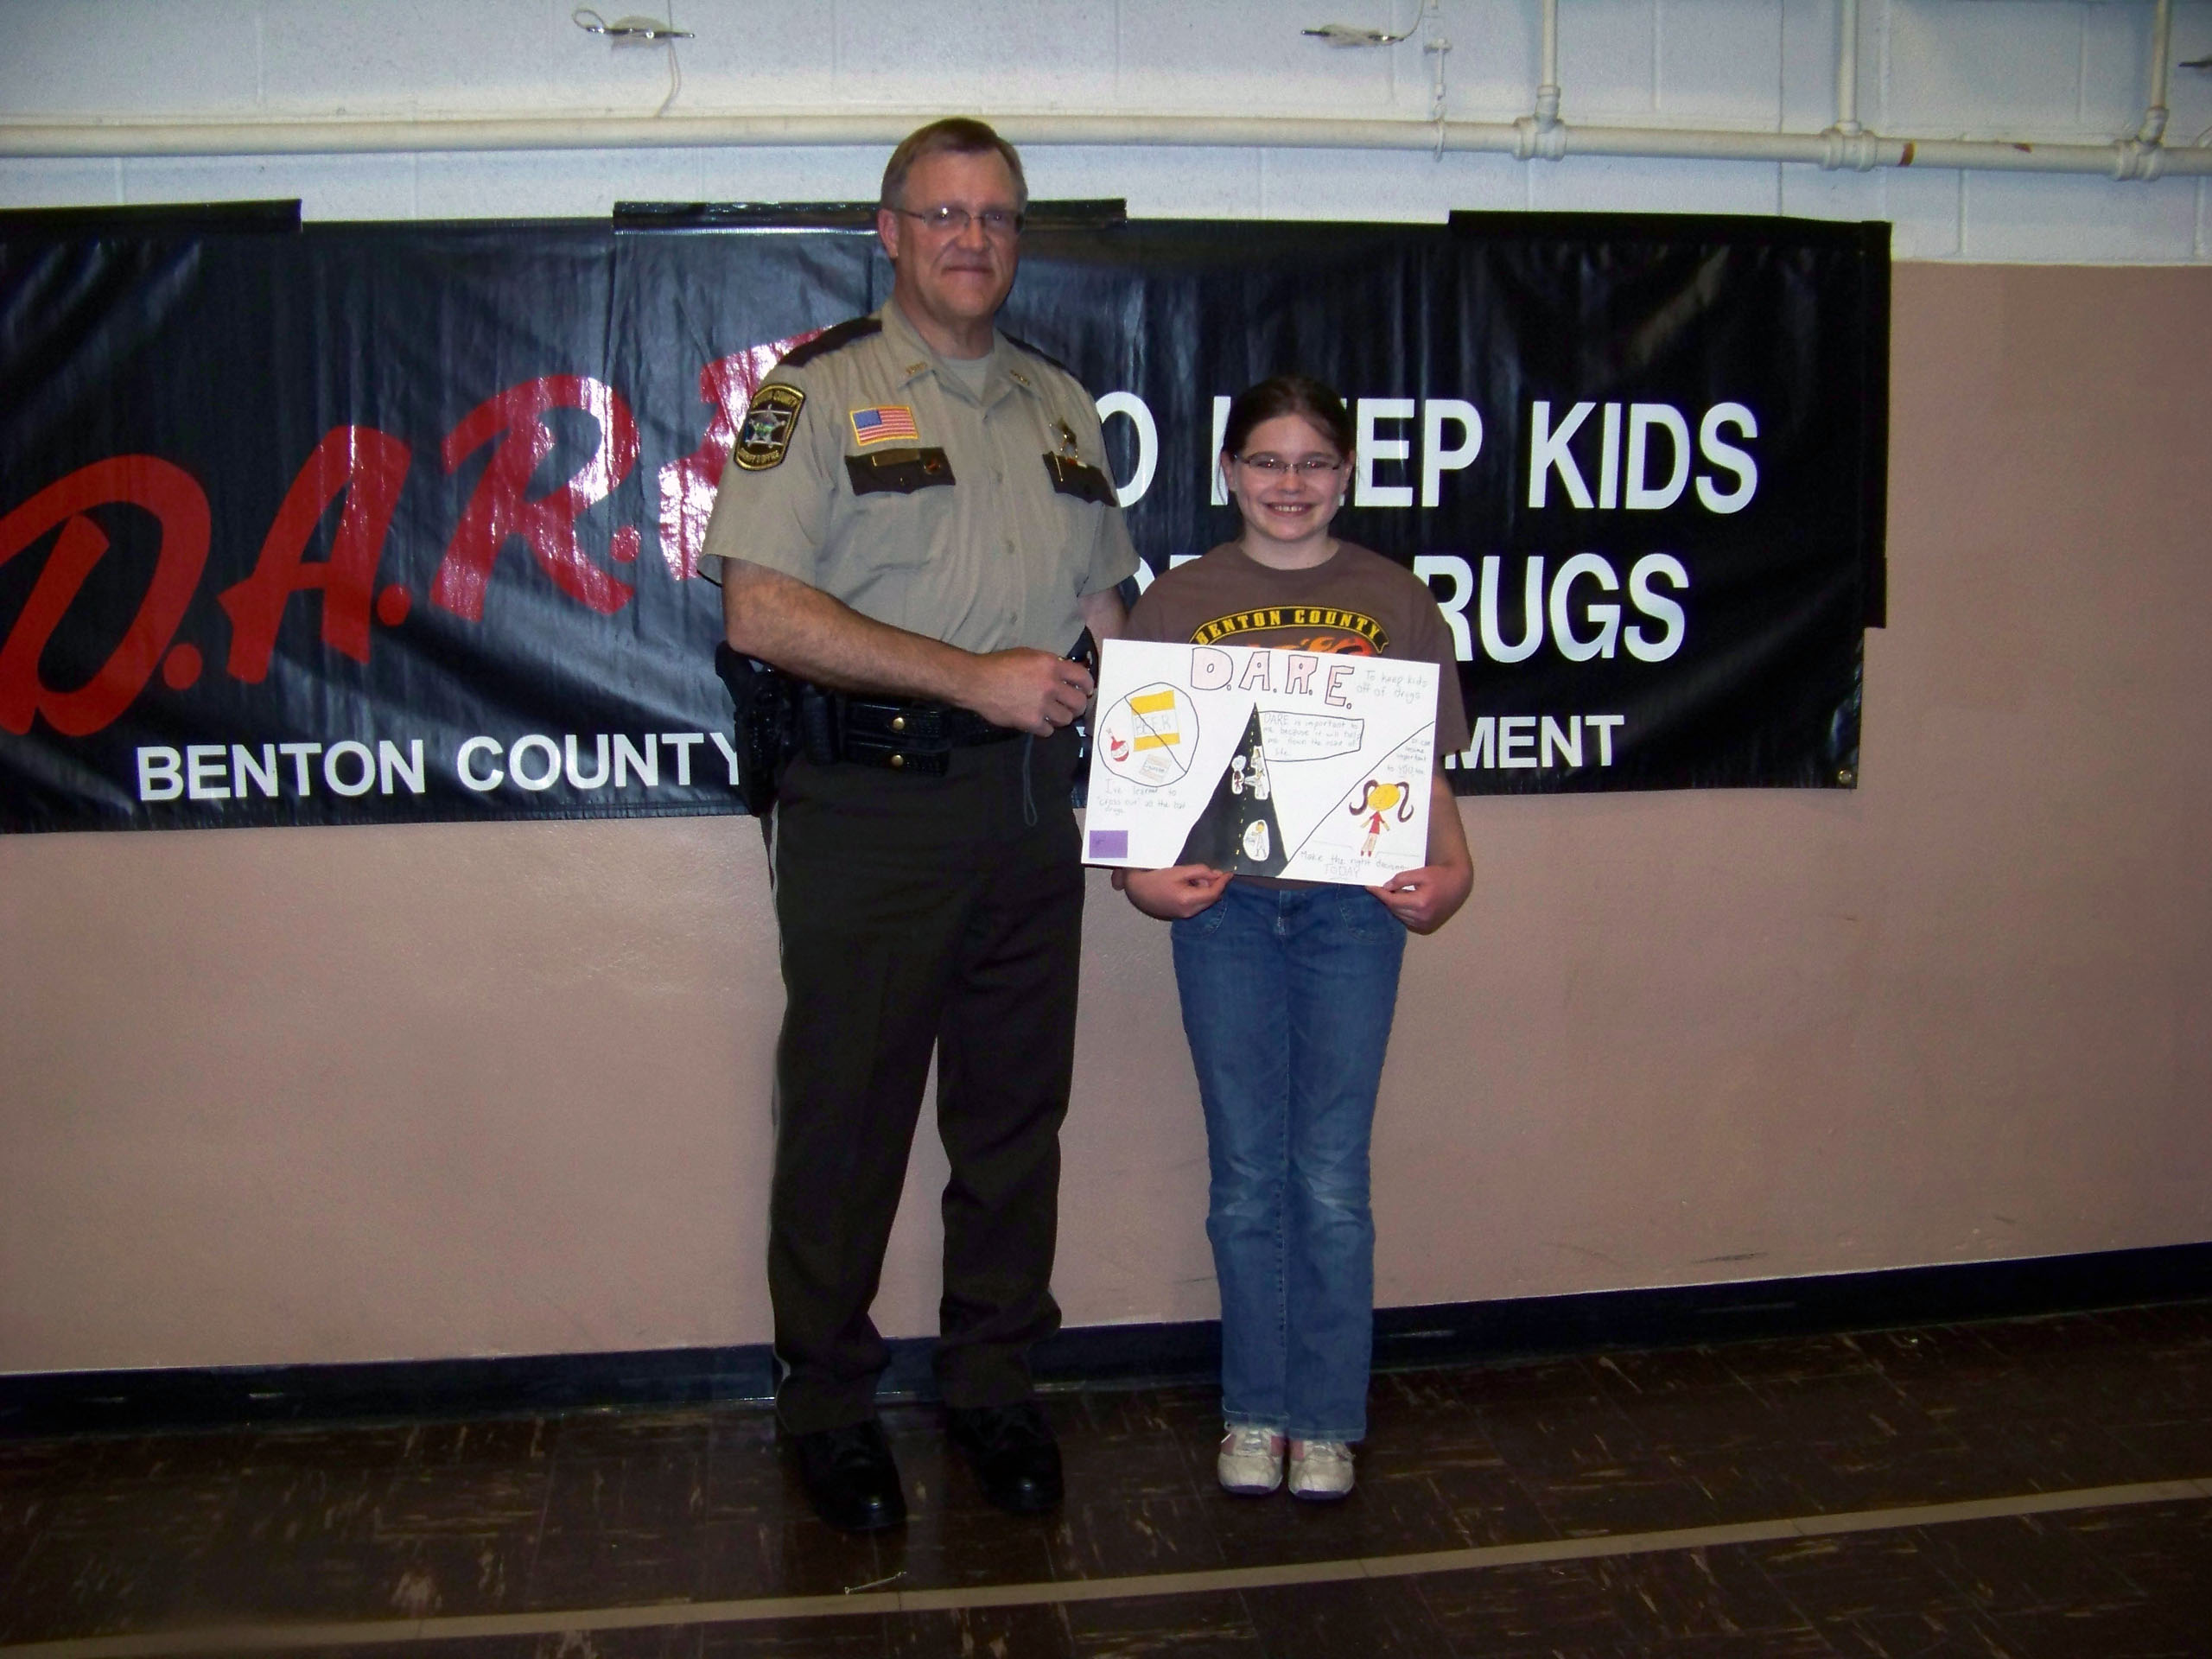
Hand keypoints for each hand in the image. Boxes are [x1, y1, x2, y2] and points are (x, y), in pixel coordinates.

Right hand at [965, 647, 1094, 735]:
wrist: (978, 682)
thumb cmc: (1000, 665)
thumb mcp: (1028, 655)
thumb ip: (1049, 664)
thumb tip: (1065, 675)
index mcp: (1052, 665)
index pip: (1083, 677)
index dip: (1088, 686)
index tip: (1086, 690)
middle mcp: (1051, 685)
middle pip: (1079, 702)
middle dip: (1078, 705)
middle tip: (1071, 706)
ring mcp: (1042, 705)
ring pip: (1066, 719)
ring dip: (1061, 717)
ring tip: (1053, 715)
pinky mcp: (1031, 722)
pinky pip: (1049, 731)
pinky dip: (1046, 728)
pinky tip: (1039, 722)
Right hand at [1119, 864, 1231, 920]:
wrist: (1136, 890)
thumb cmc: (1155, 878)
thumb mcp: (1179, 871)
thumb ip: (1200, 872)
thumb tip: (1216, 874)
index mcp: (1189, 901)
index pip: (1214, 893)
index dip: (1223, 883)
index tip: (1229, 873)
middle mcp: (1189, 912)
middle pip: (1211, 899)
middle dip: (1214, 886)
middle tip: (1209, 872)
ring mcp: (1184, 915)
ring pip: (1204, 902)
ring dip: (1205, 890)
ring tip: (1193, 877)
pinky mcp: (1180, 914)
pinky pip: (1196, 904)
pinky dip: (1198, 894)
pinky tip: (1188, 885)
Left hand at [1367, 861, 1470, 934]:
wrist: (1459, 884)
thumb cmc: (1440, 875)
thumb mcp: (1420, 873)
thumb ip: (1401, 879)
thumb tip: (1385, 887)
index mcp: (1420, 903)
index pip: (1392, 900)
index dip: (1379, 893)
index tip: (1369, 887)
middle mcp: (1422, 916)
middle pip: (1394, 909)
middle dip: (1386, 898)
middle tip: (1380, 887)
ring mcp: (1425, 923)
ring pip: (1400, 916)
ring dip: (1394, 905)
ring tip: (1394, 893)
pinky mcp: (1427, 927)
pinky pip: (1407, 920)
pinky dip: (1402, 911)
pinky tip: (1403, 901)